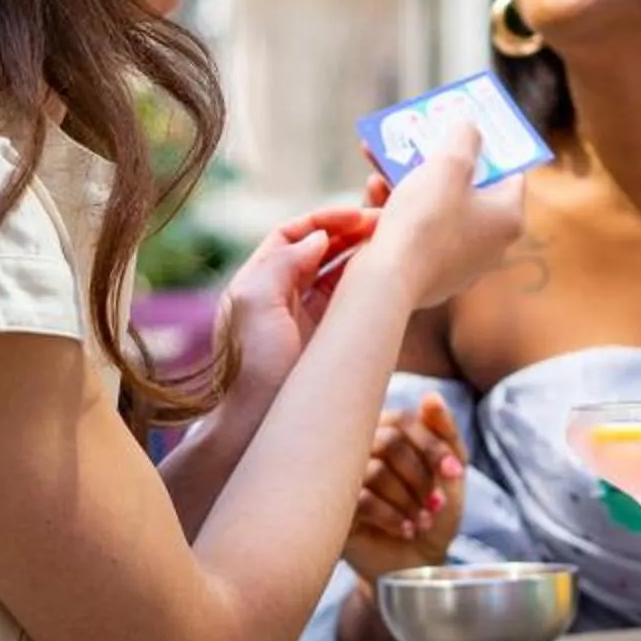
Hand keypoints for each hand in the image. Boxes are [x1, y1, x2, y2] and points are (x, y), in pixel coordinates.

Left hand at [212, 205, 379, 402]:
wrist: (256, 425)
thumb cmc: (250, 367)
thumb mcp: (256, 304)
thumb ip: (283, 262)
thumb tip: (317, 237)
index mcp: (258, 280)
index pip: (292, 235)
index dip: (324, 219)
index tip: (356, 214)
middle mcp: (280, 293)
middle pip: (317, 249)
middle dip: (348, 231)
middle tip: (383, 222)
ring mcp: (303, 315)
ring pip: (335, 271)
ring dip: (360, 253)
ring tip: (389, 241)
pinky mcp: (323, 337)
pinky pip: (346, 300)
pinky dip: (365, 283)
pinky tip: (384, 274)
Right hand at [341, 392, 466, 583]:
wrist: (415, 565)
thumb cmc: (432, 515)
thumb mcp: (451, 476)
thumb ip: (446, 435)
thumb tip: (431, 397)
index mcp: (386, 431)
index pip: (405, 419)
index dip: (433, 445)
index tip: (455, 473)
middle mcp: (359, 448)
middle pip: (389, 441)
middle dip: (421, 476)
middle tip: (435, 504)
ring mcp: (342, 477)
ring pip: (376, 470)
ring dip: (408, 499)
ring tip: (421, 521)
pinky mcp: (333, 508)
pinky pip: (361, 499)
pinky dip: (391, 515)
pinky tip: (404, 529)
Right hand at [350, 124, 521, 307]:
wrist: (387, 280)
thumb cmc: (426, 220)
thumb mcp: (449, 163)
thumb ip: (464, 137)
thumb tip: (469, 128)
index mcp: (508, 218)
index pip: (509, 172)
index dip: (487, 146)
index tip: (466, 126)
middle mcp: (490, 244)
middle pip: (467, 187)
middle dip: (437, 159)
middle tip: (419, 135)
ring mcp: (458, 261)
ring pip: (435, 207)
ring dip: (408, 178)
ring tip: (381, 155)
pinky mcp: (428, 273)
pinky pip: (416, 229)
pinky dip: (397, 207)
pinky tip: (372, 188)